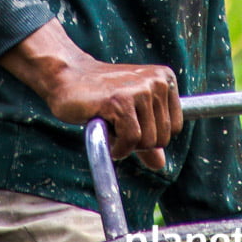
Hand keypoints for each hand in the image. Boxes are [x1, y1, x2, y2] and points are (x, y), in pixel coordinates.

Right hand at [0, 18, 182, 169]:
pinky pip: (131, 141)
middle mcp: (158, 81)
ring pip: (148, 142)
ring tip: (109, 122)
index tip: (131, 122)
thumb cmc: (99, 95)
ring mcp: (140, 89)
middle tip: (117, 123)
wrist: (66, 77)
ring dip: (125, 144)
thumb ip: (146, 136)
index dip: (150, 135)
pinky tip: (105, 132)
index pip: (174, 129)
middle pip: (162, 138)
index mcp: (165, 79)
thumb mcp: (129, 113)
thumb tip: (160, 165)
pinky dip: (118, 148)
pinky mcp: (121, 100)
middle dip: (138, 142)